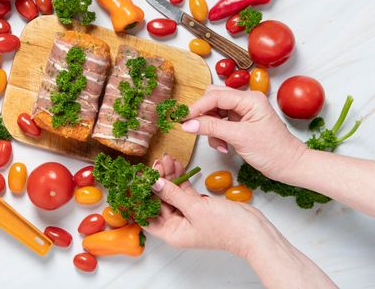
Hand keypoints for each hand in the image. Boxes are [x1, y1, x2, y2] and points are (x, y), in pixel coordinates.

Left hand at [145, 154, 261, 255]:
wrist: (253, 231)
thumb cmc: (227, 228)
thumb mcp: (195, 208)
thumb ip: (173, 194)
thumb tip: (154, 183)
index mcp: (172, 232)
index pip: (147, 216)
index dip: (140, 198)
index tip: (136, 179)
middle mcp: (177, 225)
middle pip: (158, 201)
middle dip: (155, 181)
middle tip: (155, 163)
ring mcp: (187, 214)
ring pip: (171, 192)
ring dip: (168, 176)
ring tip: (165, 158)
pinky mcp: (198, 205)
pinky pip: (183, 190)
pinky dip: (180, 178)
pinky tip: (175, 165)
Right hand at [181, 85, 306, 180]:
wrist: (289, 166)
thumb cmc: (272, 151)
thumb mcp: (239, 138)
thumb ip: (212, 128)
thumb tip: (188, 124)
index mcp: (249, 99)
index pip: (215, 96)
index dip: (197, 107)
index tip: (183, 119)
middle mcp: (245, 101)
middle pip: (213, 99)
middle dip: (204, 116)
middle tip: (197, 131)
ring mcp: (243, 112)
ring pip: (214, 112)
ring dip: (210, 128)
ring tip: (220, 144)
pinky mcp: (240, 122)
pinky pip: (220, 123)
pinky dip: (217, 135)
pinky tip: (224, 146)